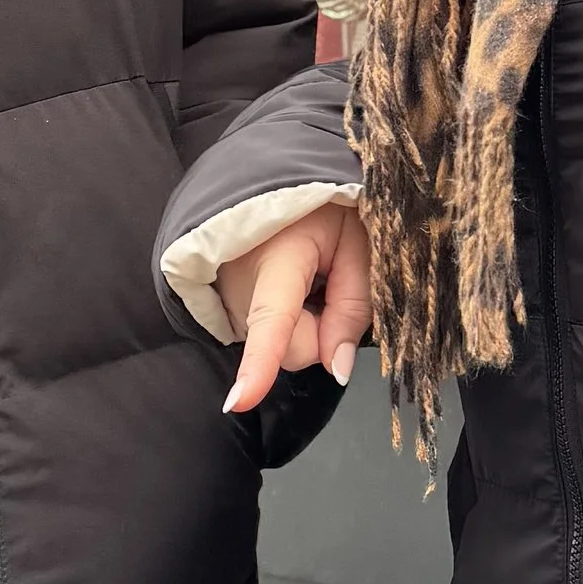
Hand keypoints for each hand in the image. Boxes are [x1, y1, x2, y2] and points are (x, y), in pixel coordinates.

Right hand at [217, 199, 369, 415]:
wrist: (275, 182)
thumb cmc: (321, 207)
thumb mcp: (356, 243)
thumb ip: (353, 306)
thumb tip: (337, 369)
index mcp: (277, 261)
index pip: (271, 322)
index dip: (257, 365)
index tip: (238, 401)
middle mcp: (240, 287)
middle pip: (292, 350)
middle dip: (321, 333)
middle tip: (332, 282)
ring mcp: (227, 300)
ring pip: (280, 346)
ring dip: (304, 324)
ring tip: (309, 275)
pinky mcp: (226, 308)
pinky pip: (267, 335)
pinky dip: (288, 319)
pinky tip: (291, 284)